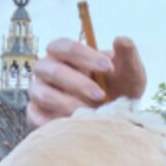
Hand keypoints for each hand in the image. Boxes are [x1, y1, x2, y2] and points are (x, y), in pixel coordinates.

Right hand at [26, 37, 147, 127]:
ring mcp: (40, 91)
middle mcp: (48, 70)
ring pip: (42, 94)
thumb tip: (122, 39)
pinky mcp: (38, 114)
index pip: (65, 46)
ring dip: (67, 104)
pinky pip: (36, 117)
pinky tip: (74, 126)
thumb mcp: (130, 74)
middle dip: (77, 83)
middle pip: (52, 70)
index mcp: (65, 54)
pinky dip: (53, 122)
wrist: (117, 118)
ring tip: (91, 113)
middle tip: (101, 95)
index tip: (108, 67)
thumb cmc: (120, 89)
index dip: (85, 56)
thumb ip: (127, 56)